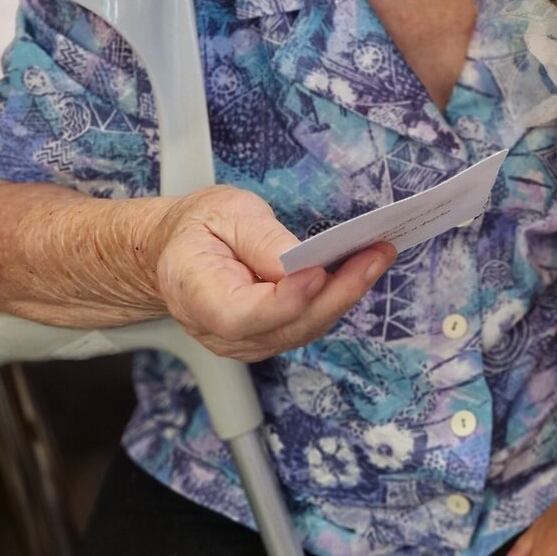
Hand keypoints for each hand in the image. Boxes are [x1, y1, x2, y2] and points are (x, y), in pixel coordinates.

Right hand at [153, 185, 394, 361]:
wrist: (177, 252)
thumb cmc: (198, 229)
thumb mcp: (224, 212)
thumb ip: (260, 240)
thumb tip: (301, 261)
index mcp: (196, 295)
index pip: (244, 315)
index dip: (285, 300)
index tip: (318, 271)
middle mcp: (221, 332)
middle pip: (287, 326)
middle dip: (338, 292)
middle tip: (376, 255)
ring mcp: (247, 342)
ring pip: (305, 328)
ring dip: (346, 293)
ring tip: (378, 255)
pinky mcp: (269, 338)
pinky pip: (308, 323)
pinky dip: (337, 297)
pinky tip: (361, 269)